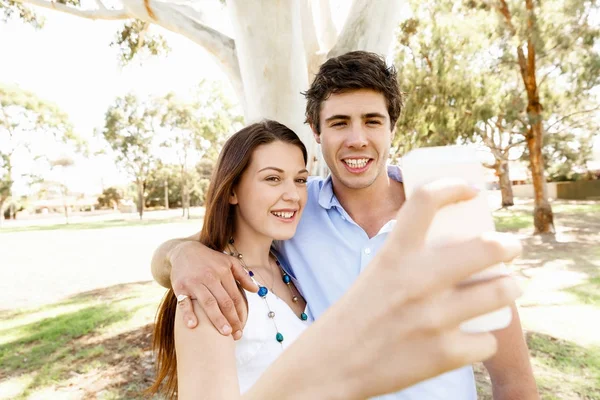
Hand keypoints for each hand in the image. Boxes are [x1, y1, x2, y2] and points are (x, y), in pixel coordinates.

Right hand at [168, 241, 257, 338]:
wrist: (183, 251)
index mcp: (223, 272)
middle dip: (232, 320)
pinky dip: (188, 314)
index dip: (240, 313)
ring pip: (208, 303)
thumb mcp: (228, 262)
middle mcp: (210, 277)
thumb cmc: (210, 260)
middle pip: (224, 302)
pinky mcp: (180, 287)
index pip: (235, 297)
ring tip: (225, 334)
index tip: (242, 327)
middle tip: (237, 336)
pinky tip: (193, 326)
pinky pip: (184, 302)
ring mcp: (195, 282)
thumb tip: (256, 290)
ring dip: (217, 319)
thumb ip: (243, 276)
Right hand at [258, 180, 523, 399]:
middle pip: (487, 246)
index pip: (426, 200)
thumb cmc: (358, 315)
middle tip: (510, 248)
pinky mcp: (445, 354)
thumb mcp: (378, 274)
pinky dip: (482, 339)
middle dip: (508, 245)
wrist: (332, 364)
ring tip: (509, 288)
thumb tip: (463, 252)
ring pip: (502, 291)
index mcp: (394, 254)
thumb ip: (412, 260)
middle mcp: (417, 280)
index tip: (471, 189)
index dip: (454, 185)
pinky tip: (471, 338)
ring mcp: (434, 318)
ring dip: (511, 287)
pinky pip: (487, 340)